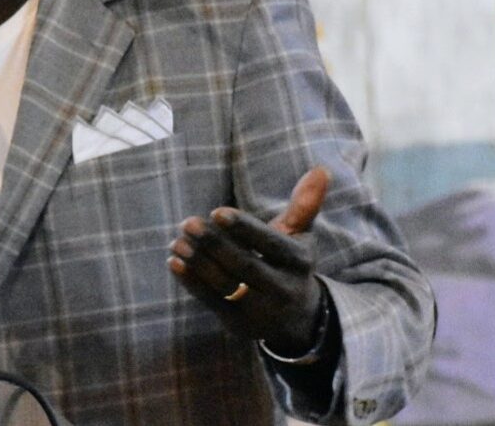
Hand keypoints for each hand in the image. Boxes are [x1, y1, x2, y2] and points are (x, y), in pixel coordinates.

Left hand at [167, 166, 330, 356]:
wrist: (297, 319)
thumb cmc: (290, 264)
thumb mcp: (300, 237)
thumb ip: (304, 204)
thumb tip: (320, 169)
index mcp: (299, 262)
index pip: (272, 244)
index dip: (245, 228)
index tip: (217, 212)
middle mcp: (284, 289)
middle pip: (245, 265)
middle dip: (215, 244)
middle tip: (188, 222)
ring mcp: (261, 311)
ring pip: (226, 285)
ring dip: (198, 262)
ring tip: (177, 240)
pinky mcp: (239, 324)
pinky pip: (212, 302)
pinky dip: (191, 282)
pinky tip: (174, 261)